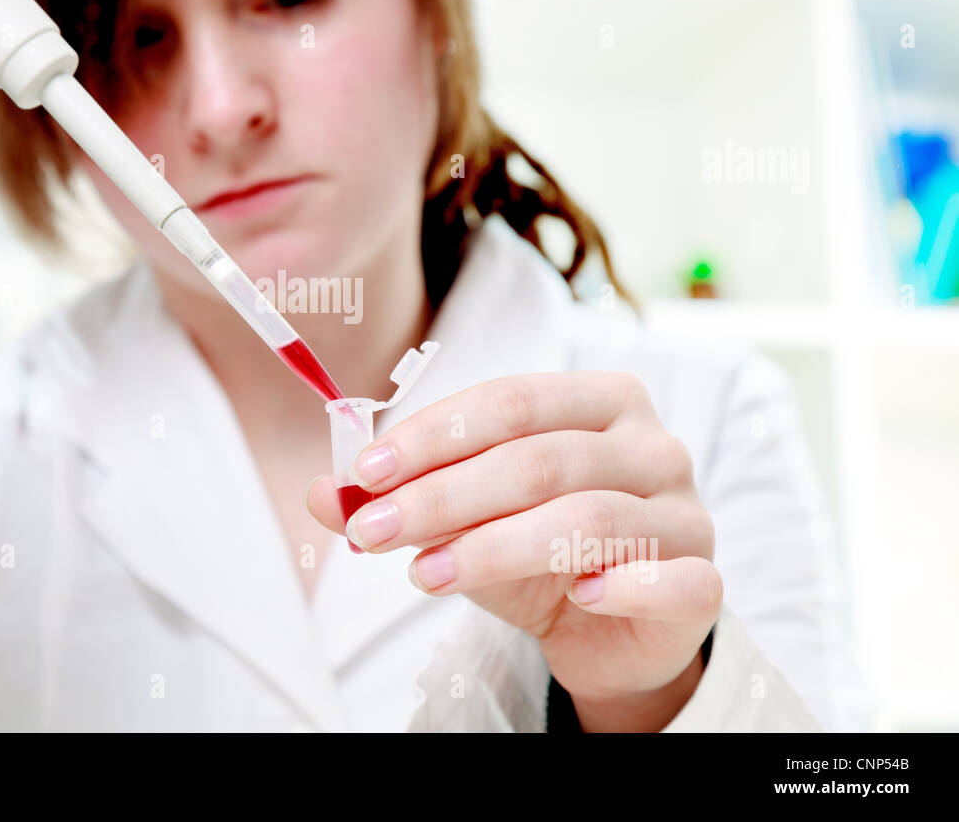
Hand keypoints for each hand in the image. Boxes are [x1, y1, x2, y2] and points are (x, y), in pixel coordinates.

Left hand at [307, 371, 721, 731]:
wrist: (610, 629)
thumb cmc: (537, 552)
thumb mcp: (463, 519)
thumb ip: (401, 497)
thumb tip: (324, 492)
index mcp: (600, 400)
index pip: (510, 401)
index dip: (433, 433)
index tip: (364, 473)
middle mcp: (652, 444)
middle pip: (540, 459)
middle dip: (444, 494)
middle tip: (372, 530)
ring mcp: (684, 512)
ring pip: (588, 519)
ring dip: (494, 546)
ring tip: (424, 575)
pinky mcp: (704, 583)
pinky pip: (671, 580)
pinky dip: (620, 586)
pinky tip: (574, 600)